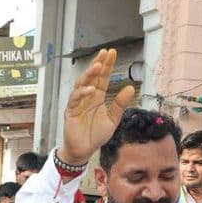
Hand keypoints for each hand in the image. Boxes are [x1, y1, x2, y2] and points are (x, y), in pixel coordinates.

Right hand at [61, 48, 135, 164]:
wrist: (84, 150)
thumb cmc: (96, 135)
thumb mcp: (113, 119)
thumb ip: (120, 104)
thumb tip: (130, 87)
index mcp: (98, 97)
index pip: (103, 78)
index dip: (107, 65)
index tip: (112, 53)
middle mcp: (87, 97)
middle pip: (92, 76)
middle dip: (98, 64)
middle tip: (105, 53)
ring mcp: (78, 103)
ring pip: (81, 84)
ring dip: (89, 74)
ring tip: (98, 66)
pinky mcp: (71, 111)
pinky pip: (75, 99)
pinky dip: (82, 93)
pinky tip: (91, 89)